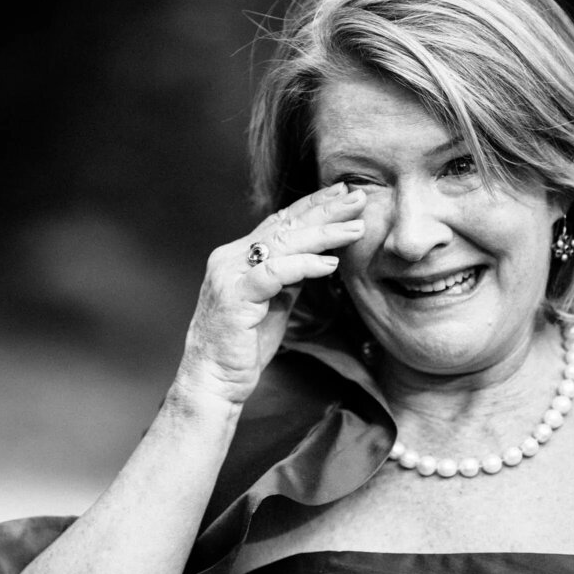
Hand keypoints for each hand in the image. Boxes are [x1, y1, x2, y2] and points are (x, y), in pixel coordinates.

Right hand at [175, 183, 365, 406]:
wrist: (214, 380)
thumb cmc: (243, 346)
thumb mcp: (274, 303)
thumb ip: (289, 277)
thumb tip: (319, 255)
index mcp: (238, 256)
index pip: (280, 221)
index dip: (313, 205)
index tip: (345, 193)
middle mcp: (230, 257)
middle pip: (284, 225)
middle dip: (324, 209)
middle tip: (359, 196)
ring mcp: (230, 274)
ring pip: (283, 243)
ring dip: (324, 233)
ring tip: (356, 227)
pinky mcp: (235, 296)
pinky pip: (275, 272)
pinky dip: (305, 264)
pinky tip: (331, 263)